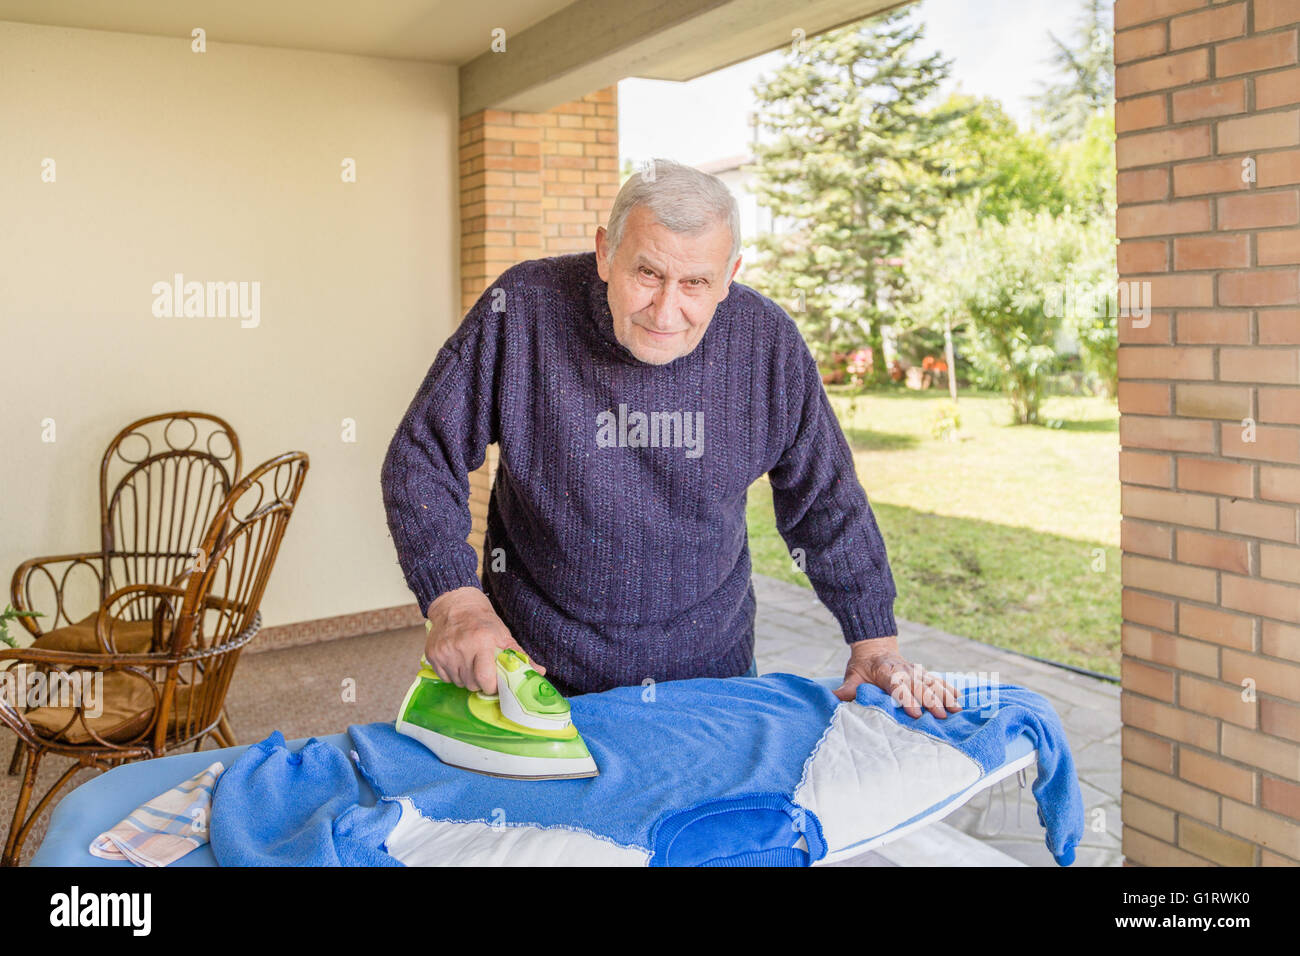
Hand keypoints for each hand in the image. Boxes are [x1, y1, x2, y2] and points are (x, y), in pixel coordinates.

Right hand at [424, 587, 542, 693]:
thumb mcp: (503, 635)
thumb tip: (540, 672)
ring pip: (458, 682)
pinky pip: (445, 678)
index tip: (495, 682)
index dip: (492, 685)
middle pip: (471, 684)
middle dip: (480, 682)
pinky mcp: (432, 654)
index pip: (485, 679)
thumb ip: (520, 655)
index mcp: (482, 641)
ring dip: (466, 678)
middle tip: (483, 669)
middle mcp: (461, 647)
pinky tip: (457, 660)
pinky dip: (452, 674)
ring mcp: (444, 651)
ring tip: (470, 662)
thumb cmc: (482, 621)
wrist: (455, 604)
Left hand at [833, 635, 961, 719]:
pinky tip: (959, 698)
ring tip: (956, 710)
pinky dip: (948, 688)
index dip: (906, 699)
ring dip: (944, 696)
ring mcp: (915, 671)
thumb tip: (834, 698)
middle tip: (941, 717)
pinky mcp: (922, 673)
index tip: (915, 713)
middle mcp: (904, 670)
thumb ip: (847, 688)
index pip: (897, 686)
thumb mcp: (853, 675)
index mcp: (886, 671)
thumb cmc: (863, 666)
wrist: (875, 646)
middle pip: (918, 686)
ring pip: (931, 683)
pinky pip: (937, 680)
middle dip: (930, 701)